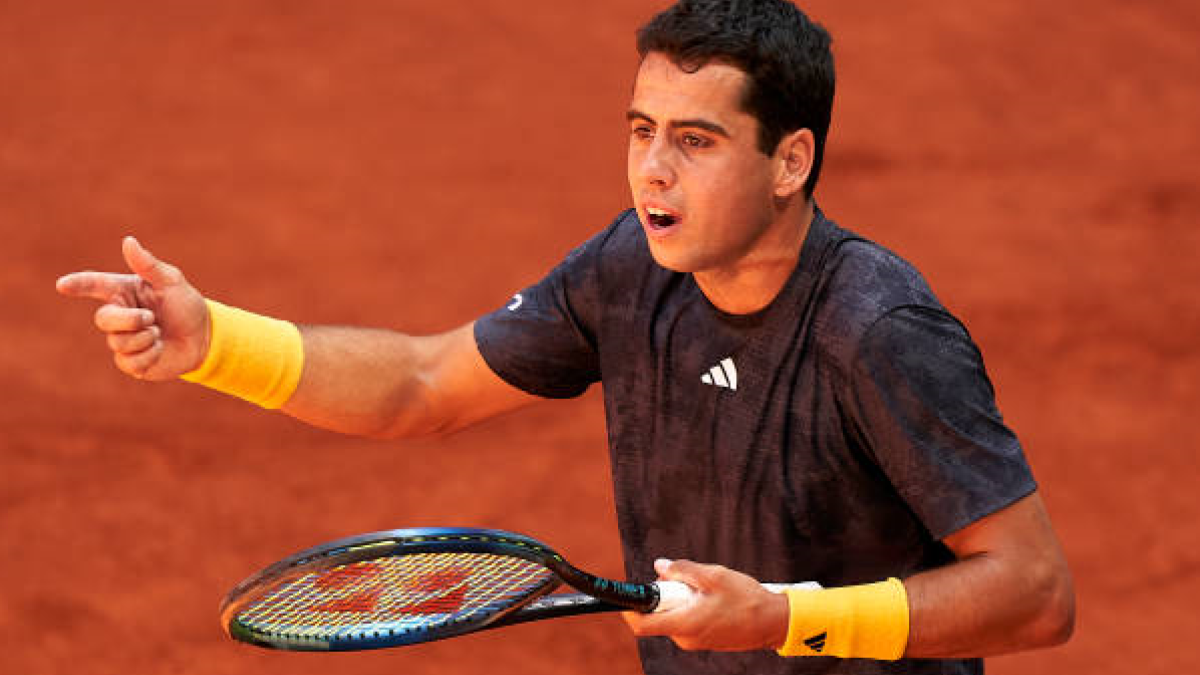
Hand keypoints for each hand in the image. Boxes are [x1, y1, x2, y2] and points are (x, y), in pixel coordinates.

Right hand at [56, 236, 209, 380]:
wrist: (204, 337)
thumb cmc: (186, 305)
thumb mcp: (172, 282)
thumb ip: (148, 265)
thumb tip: (128, 241)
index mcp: (124, 291)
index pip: (95, 285)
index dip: (78, 285)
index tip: (62, 285)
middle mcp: (119, 315)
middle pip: (103, 319)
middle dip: (129, 320)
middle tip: (151, 318)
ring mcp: (122, 339)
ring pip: (118, 342)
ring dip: (145, 338)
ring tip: (160, 333)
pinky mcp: (130, 361)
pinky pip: (129, 362)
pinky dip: (149, 356)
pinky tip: (160, 349)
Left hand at [622, 558, 789, 651]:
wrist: (774, 623)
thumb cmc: (746, 600)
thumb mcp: (713, 576)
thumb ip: (683, 571)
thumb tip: (660, 567)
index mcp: (683, 623)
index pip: (642, 625)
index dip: (628, 610)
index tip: (626, 594)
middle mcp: (685, 637)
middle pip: (660, 614)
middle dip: (666, 592)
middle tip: (685, 577)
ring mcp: (695, 641)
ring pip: (675, 614)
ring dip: (683, 597)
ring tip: (707, 587)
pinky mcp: (704, 639)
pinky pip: (688, 619)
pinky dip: (693, 605)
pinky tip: (714, 597)